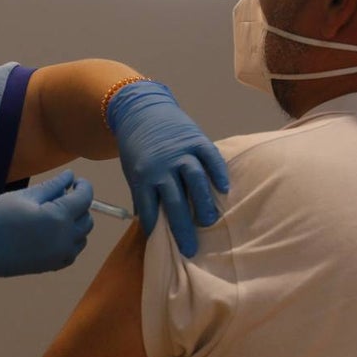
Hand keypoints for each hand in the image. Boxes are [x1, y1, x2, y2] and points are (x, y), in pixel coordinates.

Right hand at [0, 170, 94, 295]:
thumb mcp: (24, 196)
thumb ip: (52, 186)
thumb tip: (70, 176)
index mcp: (58, 217)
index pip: (85, 198)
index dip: (83, 186)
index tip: (75, 180)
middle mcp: (64, 239)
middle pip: (87, 219)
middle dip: (80, 205)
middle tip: (62, 195)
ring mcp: (59, 255)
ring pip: (82, 237)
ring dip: (76, 224)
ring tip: (55, 214)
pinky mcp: (50, 266)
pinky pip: (71, 252)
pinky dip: (70, 241)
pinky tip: (52, 232)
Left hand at [106, 81, 228, 257]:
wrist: (140, 109)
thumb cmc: (136, 145)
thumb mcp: (131, 171)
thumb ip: (142, 194)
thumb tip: (149, 223)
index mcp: (141, 176)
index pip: (150, 208)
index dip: (156, 228)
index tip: (166, 246)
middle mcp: (161, 166)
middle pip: (174, 202)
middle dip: (183, 228)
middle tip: (191, 248)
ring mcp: (180, 152)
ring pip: (195, 180)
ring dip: (204, 203)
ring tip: (210, 221)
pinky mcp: (195, 138)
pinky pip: (210, 157)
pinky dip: (218, 172)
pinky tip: (224, 188)